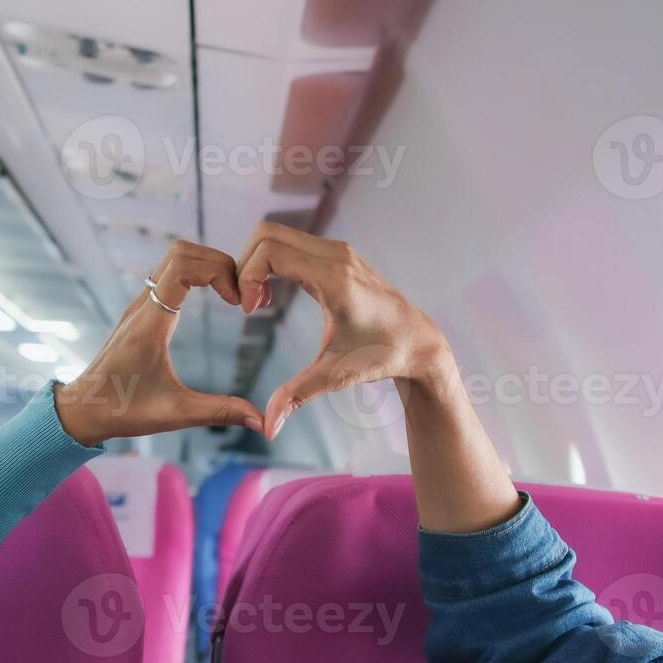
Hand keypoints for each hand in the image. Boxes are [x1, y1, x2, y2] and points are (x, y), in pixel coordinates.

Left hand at [55, 242, 264, 445]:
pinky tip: (214, 299)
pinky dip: (196, 274)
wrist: (83, 409)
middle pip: (182, 252)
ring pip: (174, 258)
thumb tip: (261, 422)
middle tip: (241, 294)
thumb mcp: (176, 414)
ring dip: (207, 266)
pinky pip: (169, 273)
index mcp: (150, 323)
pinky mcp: (141, 310)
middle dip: (219, 262)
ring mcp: (140, 304)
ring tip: (232, 294)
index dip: (218, 272)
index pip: (183, 267)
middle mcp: (142, 305)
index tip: (237, 302)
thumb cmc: (123, 410)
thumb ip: (220, 412)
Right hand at [235, 221, 454, 438]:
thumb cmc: (380, 357)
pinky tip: (272, 296)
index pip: (270, 251)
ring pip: (275, 234)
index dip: (247, 276)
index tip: (248, 310)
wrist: (417, 342)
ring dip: (257, 263)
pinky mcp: (336, 254)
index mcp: (334, 278)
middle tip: (246, 303)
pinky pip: (289, 243)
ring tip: (258, 302)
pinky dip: (271, 262)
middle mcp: (336, 255)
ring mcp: (337, 251)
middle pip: (266, 233)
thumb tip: (267, 429)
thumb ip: (296, 396)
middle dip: (245, 264)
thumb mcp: (335, 376)